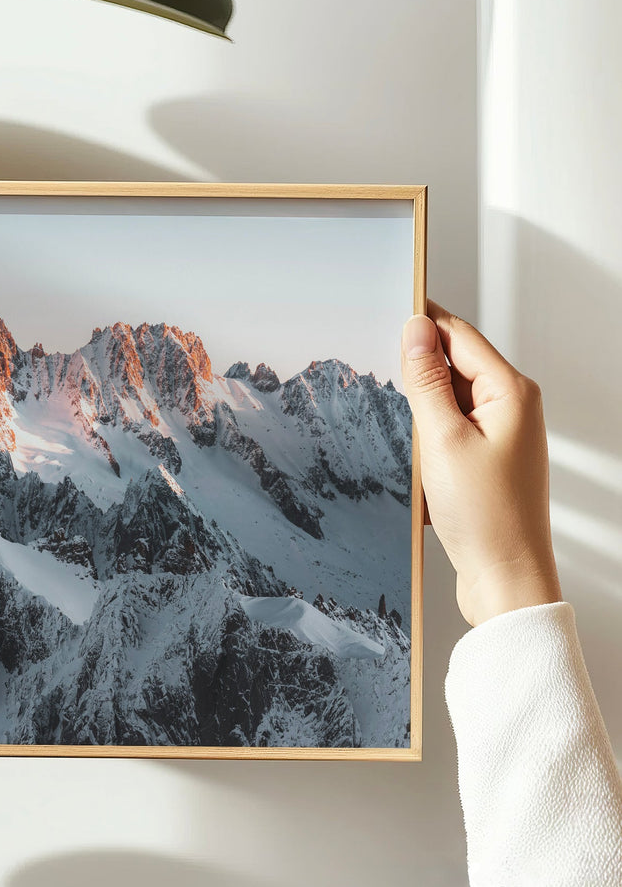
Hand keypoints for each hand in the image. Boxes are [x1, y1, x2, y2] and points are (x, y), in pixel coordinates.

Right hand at [401, 300, 562, 627]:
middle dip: (415, 368)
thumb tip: (415, 330)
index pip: (458, 335)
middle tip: (375, 371)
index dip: (420, 321)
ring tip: (398, 428)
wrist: (505, 577)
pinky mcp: (486, 458)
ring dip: (418, 407)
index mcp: (511, 392)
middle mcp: (511, 407)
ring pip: (447, 398)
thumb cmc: (485, 516)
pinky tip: (410, 453)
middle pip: (453, 364)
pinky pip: (449, 428)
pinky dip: (426, 434)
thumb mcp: (443, 440)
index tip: (384, 308)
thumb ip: (427, 381)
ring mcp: (500, 433)